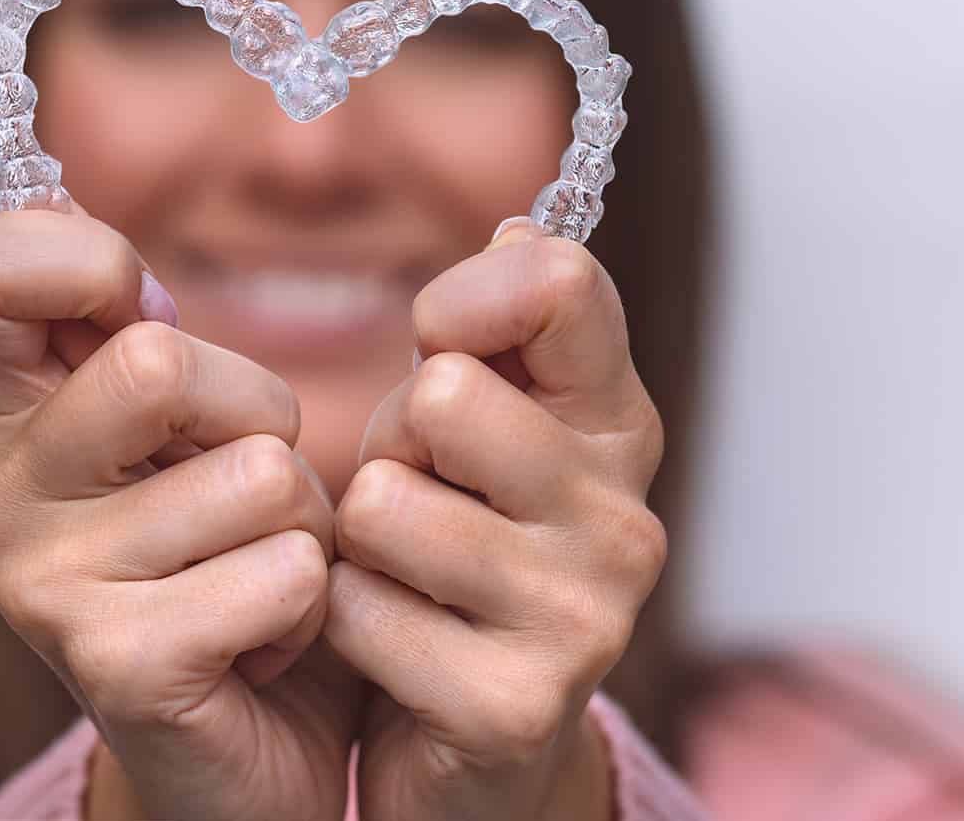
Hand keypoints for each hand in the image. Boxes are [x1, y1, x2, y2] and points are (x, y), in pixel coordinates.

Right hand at [0, 201, 359, 820]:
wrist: (263, 748)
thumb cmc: (236, 562)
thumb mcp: (191, 427)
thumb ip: (137, 331)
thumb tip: (82, 233)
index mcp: (7, 419)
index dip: (85, 263)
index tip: (143, 317)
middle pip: (157, 358)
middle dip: (257, 415)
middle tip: (247, 488)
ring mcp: (42, 588)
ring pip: (255, 471)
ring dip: (303, 522)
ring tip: (260, 573)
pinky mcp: (114, 665)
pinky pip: (282, 569)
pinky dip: (314, 601)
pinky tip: (267, 643)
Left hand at [324, 218, 665, 820]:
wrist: (463, 741)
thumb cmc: (455, 552)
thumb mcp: (472, 429)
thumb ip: (496, 331)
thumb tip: (519, 223)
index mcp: (616, 427)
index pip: (560, 284)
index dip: (464, 298)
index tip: (436, 343)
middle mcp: (624, 516)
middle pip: (445, 395)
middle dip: (392, 446)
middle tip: (414, 500)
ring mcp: (583, 617)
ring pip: (382, 505)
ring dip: (356, 542)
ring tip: (399, 573)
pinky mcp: (516, 705)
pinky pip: (355, 610)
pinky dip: (339, 624)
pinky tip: (390, 648)